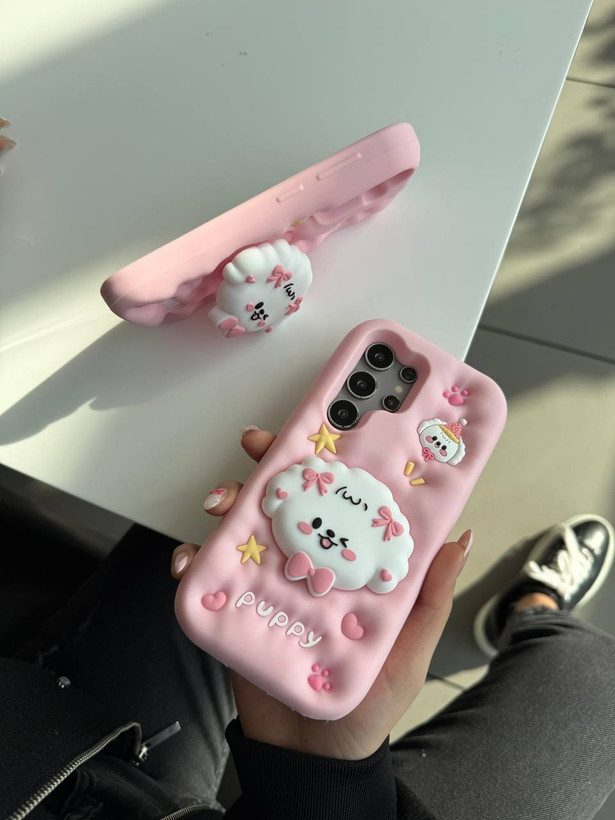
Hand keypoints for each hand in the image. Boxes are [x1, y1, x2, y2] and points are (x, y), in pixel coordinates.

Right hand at [171, 428, 471, 760]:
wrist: (313, 758)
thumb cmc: (368, 703)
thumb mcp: (409, 648)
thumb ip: (430, 596)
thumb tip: (460, 537)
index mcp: (348, 564)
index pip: (339, 501)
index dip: (331, 463)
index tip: (325, 428)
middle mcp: (308, 565)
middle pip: (285, 501)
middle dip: (268, 466)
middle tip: (259, 449)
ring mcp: (269, 584)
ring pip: (242, 527)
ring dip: (227, 503)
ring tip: (221, 504)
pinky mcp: (237, 609)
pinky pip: (209, 577)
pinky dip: (192, 561)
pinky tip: (190, 559)